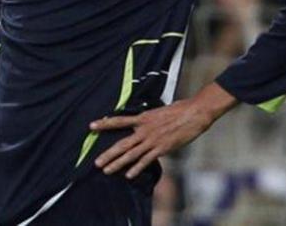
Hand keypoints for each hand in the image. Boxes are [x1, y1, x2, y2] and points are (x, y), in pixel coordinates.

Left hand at [90, 83, 236, 178]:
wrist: (194, 112)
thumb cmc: (179, 110)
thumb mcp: (158, 111)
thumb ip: (148, 119)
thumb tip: (142, 122)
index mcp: (142, 118)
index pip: (119, 121)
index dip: (104, 123)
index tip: (91, 126)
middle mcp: (144, 130)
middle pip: (122, 144)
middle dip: (108, 154)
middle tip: (96, 163)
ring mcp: (152, 140)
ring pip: (131, 154)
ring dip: (118, 163)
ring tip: (106, 170)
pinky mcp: (162, 148)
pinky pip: (146, 160)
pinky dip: (137, 168)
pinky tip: (128, 175)